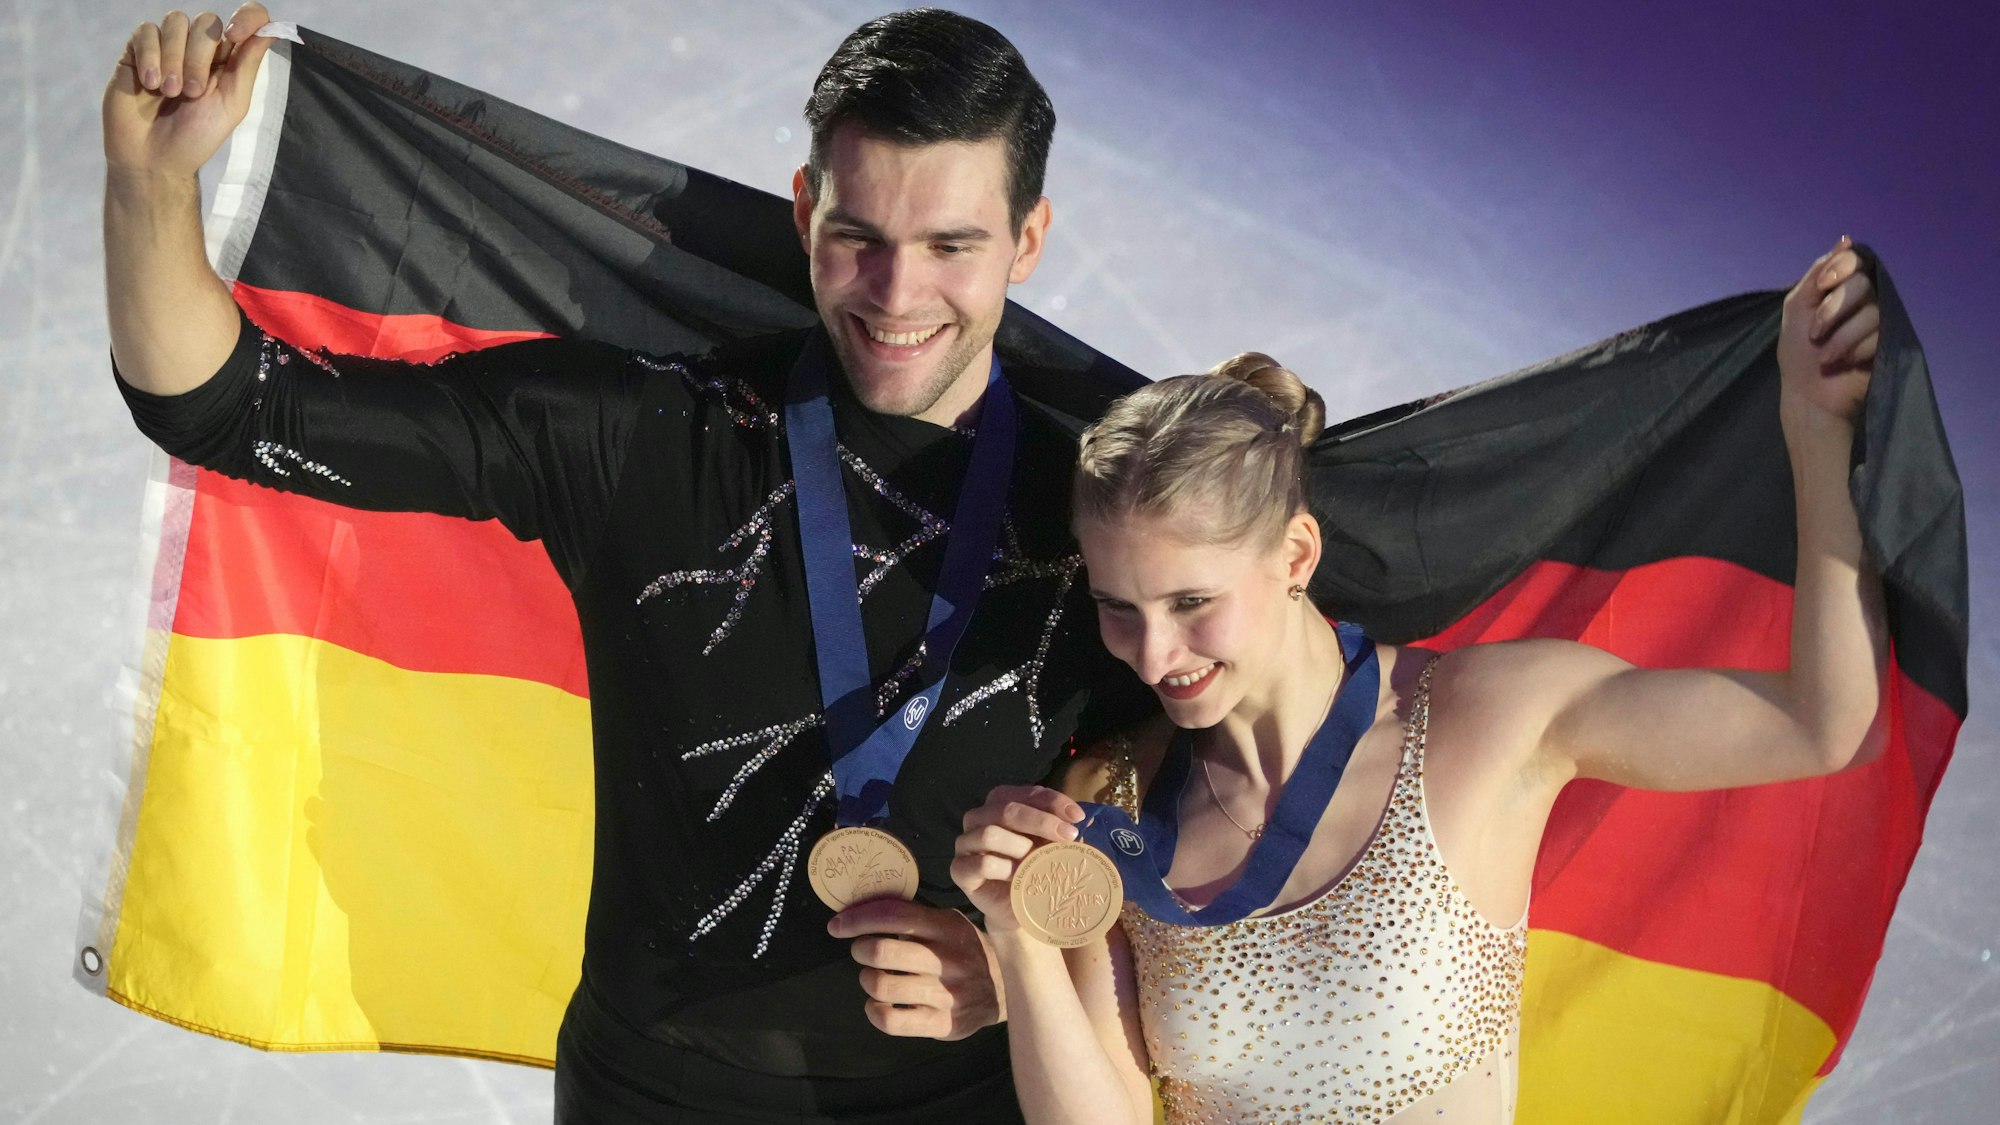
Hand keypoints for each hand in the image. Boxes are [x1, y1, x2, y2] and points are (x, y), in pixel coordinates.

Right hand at [103, 4, 275, 176]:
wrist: (154, 157)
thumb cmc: (197, 136)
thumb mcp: (232, 104)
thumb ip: (247, 65)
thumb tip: (271, 30)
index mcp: (228, 60)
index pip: (247, 19)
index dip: (246, 18)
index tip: (235, 36)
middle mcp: (200, 48)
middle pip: (207, 22)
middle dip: (199, 57)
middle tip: (190, 93)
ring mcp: (167, 47)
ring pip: (176, 22)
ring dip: (173, 59)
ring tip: (168, 92)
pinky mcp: (137, 50)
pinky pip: (145, 31)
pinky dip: (149, 56)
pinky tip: (149, 84)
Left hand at [828, 898, 1004, 1038]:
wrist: (1006, 987)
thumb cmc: (964, 949)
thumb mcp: (948, 923)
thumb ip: (914, 916)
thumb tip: (863, 909)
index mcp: (944, 927)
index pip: (891, 916)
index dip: (856, 919)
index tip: (837, 926)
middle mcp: (946, 959)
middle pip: (881, 952)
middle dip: (860, 949)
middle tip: (862, 951)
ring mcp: (945, 993)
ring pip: (882, 985)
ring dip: (867, 979)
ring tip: (873, 977)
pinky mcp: (944, 1023)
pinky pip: (892, 1020)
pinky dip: (874, 1011)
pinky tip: (878, 1004)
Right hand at [949, 785, 1084, 934]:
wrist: (1018, 909)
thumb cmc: (1035, 869)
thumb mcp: (1052, 845)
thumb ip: (1063, 828)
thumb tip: (1086, 818)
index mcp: (1000, 802)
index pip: (1026, 793)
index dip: (1053, 802)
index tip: (1078, 818)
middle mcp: (978, 817)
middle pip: (1006, 809)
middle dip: (1041, 821)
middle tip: (1069, 836)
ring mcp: (965, 843)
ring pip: (989, 834)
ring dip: (1020, 847)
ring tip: (1037, 861)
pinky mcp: (959, 869)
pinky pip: (981, 863)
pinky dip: (1005, 869)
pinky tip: (1019, 877)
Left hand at [1778, 237, 1878, 425]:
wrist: (1808, 394)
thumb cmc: (1797, 353)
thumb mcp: (1797, 307)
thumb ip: (1816, 275)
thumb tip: (1846, 239)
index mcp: (1841, 289)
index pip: (1855, 260)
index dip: (1840, 268)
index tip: (1820, 288)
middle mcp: (1864, 300)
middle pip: (1864, 283)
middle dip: (1834, 308)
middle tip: (1815, 331)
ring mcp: (1880, 322)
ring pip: (1872, 311)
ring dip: (1840, 336)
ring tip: (1825, 355)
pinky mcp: (1889, 343)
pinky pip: (1879, 334)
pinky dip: (1854, 349)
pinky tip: (1843, 363)